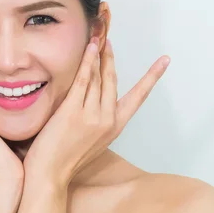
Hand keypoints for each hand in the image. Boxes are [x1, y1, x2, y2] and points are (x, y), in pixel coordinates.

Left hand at [23, 37, 170, 186]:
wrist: (49, 174)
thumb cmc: (65, 159)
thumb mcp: (91, 141)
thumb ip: (97, 121)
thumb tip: (95, 100)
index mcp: (115, 127)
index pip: (138, 97)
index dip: (151, 77)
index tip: (164, 61)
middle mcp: (107, 119)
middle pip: (113, 80)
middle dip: (111, 57)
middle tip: (109, 39)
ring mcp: (91, 115)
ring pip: (99, 77)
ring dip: (98, 55)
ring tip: (97, 38)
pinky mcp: (73, 111)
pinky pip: (84, 80)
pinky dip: (88, 62)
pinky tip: (89, 49)